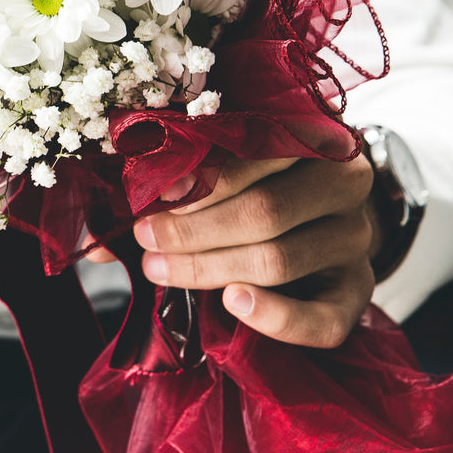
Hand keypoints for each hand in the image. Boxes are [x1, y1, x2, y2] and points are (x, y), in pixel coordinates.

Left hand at [84, 156, 379, 347]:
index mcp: (314, 133)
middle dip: (195, 230)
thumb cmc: (251, 186)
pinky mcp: (358, 292)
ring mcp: (356, 238)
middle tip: (145, 239)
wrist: (314, 222)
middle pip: (267, 210)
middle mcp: (346, 181)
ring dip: (210, 268)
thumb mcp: (217, 170)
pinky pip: (322, 318)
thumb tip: (95, 240)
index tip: (155, 193)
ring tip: (159, 269)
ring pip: (281, 258)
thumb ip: (165, 188)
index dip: (206, 173)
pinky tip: (233, 304)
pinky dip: (275, 316)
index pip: (264, 149)